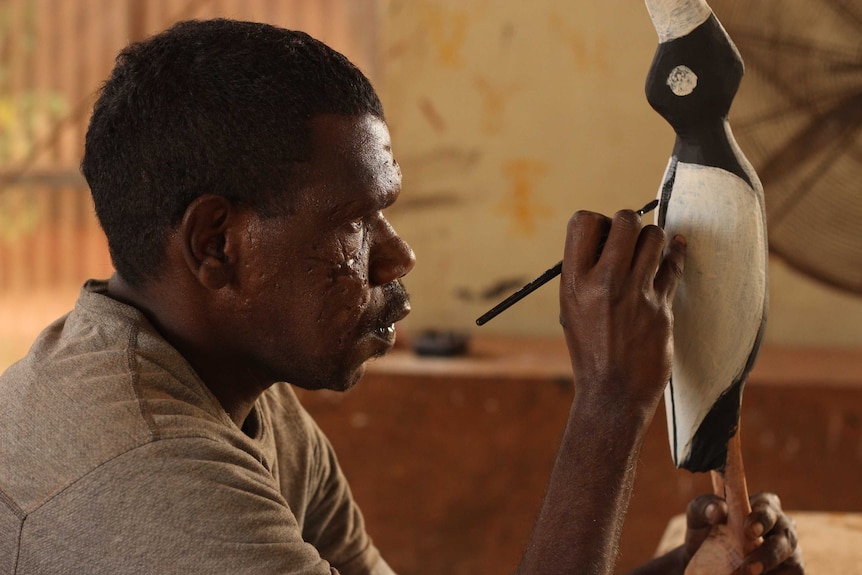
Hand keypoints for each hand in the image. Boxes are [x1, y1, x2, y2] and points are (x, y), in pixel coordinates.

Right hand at [559, 209, 685, 417]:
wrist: (612, 393)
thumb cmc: (590, 349)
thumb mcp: (571, 308)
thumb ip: (585, 273)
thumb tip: (609, 237)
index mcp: (573, 281)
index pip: (583, 221)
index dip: (598, 222)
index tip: (604, 239)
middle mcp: (603, 282)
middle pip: (625, 220)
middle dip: (629, 223)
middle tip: (629, 243)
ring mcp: (635, 293)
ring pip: (655, 236)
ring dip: (653, 239)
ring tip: (648, 254)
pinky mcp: (661, 306)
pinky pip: (675, 264)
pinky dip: (677, 252)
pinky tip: (677, 247)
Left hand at [684, 492, 803, 573]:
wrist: (704, 565)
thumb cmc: (706, 532)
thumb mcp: (698, 517)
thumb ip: (704, 507)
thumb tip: (717, 510)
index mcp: (764, 505)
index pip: (769, 506)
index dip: (761, 518)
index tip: (749, 530)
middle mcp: (782, 528)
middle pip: (787, 537)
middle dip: (769, 554)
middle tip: (749, 568)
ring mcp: (790, 553)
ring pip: (793, 564)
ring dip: (769, 571)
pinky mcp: (790, 573)